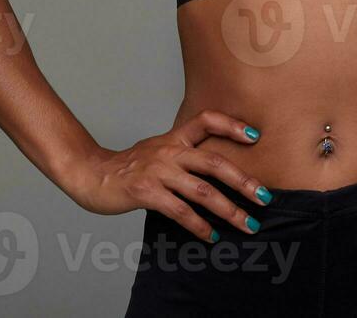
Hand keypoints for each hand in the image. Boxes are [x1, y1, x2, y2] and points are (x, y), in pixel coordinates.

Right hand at [68, 109, 273, 242]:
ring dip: (229, 210)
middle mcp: (169, 151)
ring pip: (202, 191)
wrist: (91, 174)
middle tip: (265, 197)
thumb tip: (215, 168)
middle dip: (244, 182)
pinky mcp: (147, 193)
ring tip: (247, 224)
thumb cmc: (128, 166)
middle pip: (214, 162)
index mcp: (174, 138)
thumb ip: (182, 153)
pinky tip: (212, 235)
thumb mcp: (158, 150)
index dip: (232, 125)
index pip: (206, 120)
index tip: (255, 136)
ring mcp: (158, 171)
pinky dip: (200, 225)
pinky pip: (180, 211)